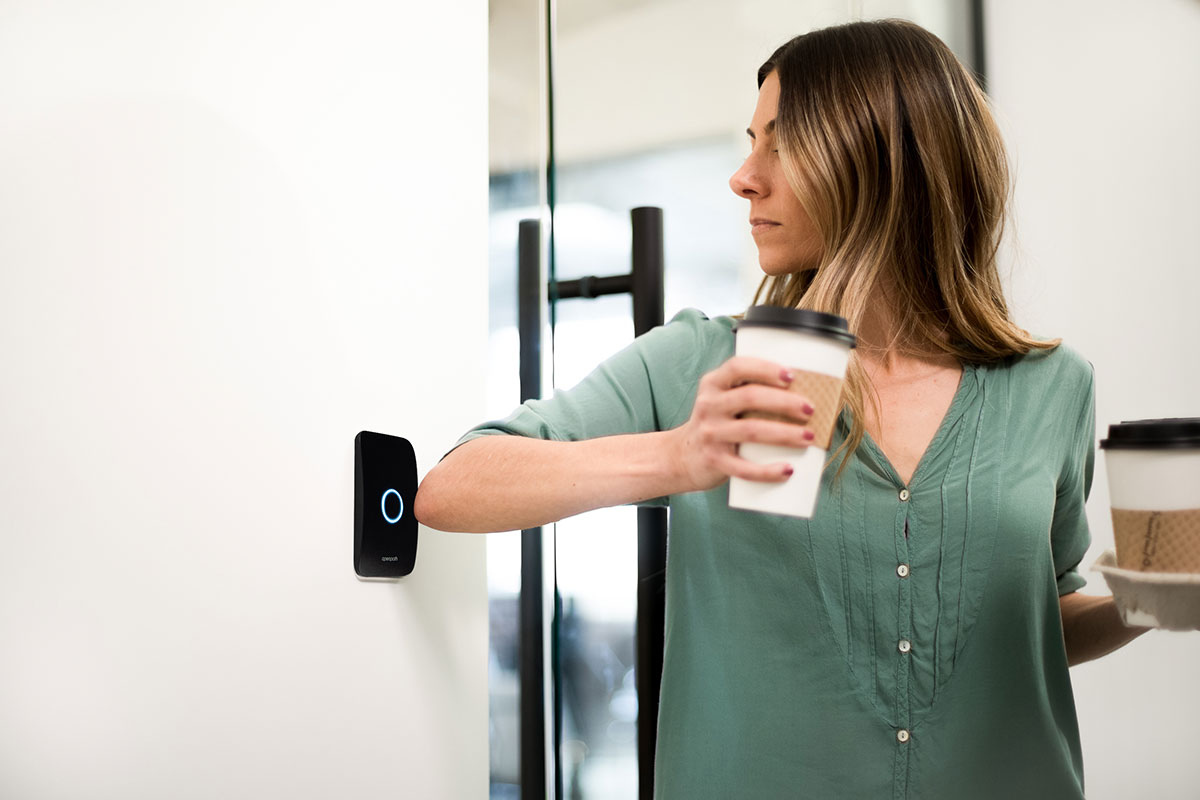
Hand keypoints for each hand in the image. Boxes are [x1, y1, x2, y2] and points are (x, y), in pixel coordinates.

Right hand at [669, 356, 815, 492]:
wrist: (681, 456)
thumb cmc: (715, 424)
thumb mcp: (720, 399)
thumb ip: (747, 390)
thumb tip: (800, 391)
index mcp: (713, 385)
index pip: (738, 367)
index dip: (766, 369)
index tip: (792, 376)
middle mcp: (709, 406)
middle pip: (750, 397)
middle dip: (785, 402)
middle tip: (810, 409)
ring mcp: (710, 434)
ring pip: (751, 430)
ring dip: (784, 434)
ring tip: (808, 437)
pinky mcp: (714, 461)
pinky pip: (743, 467)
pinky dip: (768, 470)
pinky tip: (788, 470)